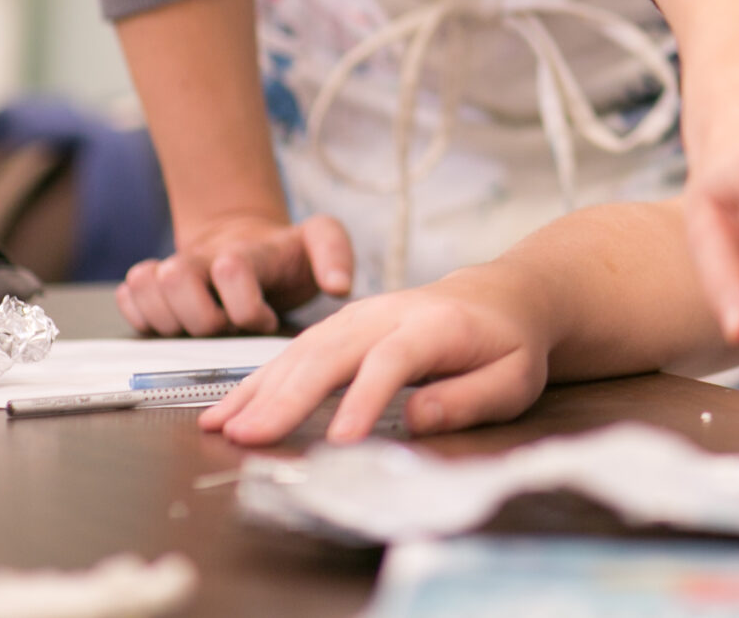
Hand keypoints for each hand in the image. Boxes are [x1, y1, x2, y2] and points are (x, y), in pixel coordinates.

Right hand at [117, 212, 354, 336]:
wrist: (250, 242)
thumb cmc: (288, 254)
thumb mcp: (322, 243)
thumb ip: (335, 255)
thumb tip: (339, 285)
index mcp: (247, 252)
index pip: (231, 269)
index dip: (246, 306)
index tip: (266, 319)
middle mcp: (203, 258)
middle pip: (174, 277)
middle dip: (201, 315)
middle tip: (224, 324)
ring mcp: (173, 269)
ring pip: (144, 286)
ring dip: (171, 317)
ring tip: (201, 322)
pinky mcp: (151, 285)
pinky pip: (126, 297)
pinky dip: (141, 313)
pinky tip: (174, 318)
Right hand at [198, 266, 551, 445]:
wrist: (501, 297)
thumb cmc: (508, 345)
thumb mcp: (514, 378)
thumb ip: (470, 399)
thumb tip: (417, 419)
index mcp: (437, 325)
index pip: (394, 360)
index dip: (365, 399)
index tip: (341, 441)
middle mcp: (390, 313)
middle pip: (333, 351)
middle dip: (289, 396)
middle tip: (252, 437)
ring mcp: (360, 315)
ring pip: (303, 349)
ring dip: (261, 389)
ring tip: (224, 427)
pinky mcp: (340, 326)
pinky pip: (293, 352)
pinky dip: (258, 380)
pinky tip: (227, 408)